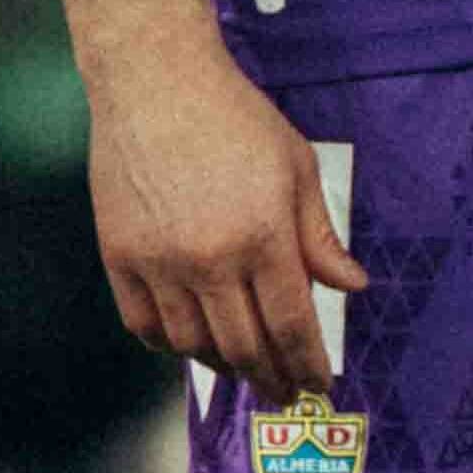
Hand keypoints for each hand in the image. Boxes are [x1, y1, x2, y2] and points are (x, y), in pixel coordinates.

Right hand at [83, 14, 361, 403]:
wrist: (154, 79)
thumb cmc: (233, 117)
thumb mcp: (296, 167)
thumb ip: (320, 235)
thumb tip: (353, 287)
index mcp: (263, 236)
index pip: (291, 326)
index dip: (307, 365)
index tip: (318, 385)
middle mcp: (210, 259)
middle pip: (244, 348)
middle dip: (271, 379)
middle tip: (284, 392)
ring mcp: (160, 262)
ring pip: (194, 346)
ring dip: (223, 367)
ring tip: (242, 368)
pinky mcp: (120, 257)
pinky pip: (144, 326)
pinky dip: (170, 345)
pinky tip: (190, 343)